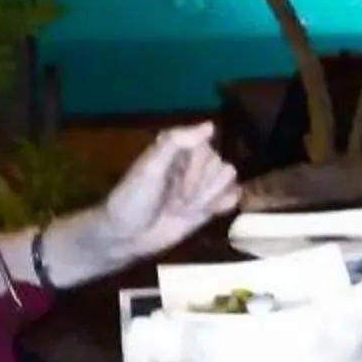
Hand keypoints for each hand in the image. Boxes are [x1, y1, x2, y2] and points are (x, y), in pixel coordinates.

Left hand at [90, 124, 240, 271]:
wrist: (127, 236)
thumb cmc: (133, 199)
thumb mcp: (150, 167)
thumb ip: (177, 142)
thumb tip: (211, 125)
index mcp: (180, 148)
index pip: (207, 150)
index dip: (194, 172)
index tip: (172, 186)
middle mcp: (194, 162)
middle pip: (220, 165)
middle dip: (198, 188)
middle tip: (173, 202)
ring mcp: (202, 184)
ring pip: (229, 178)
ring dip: (207, 197)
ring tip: (184, 209)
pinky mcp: (210, 205)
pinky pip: (234, 195)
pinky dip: (223, 204)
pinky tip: (206, 212)